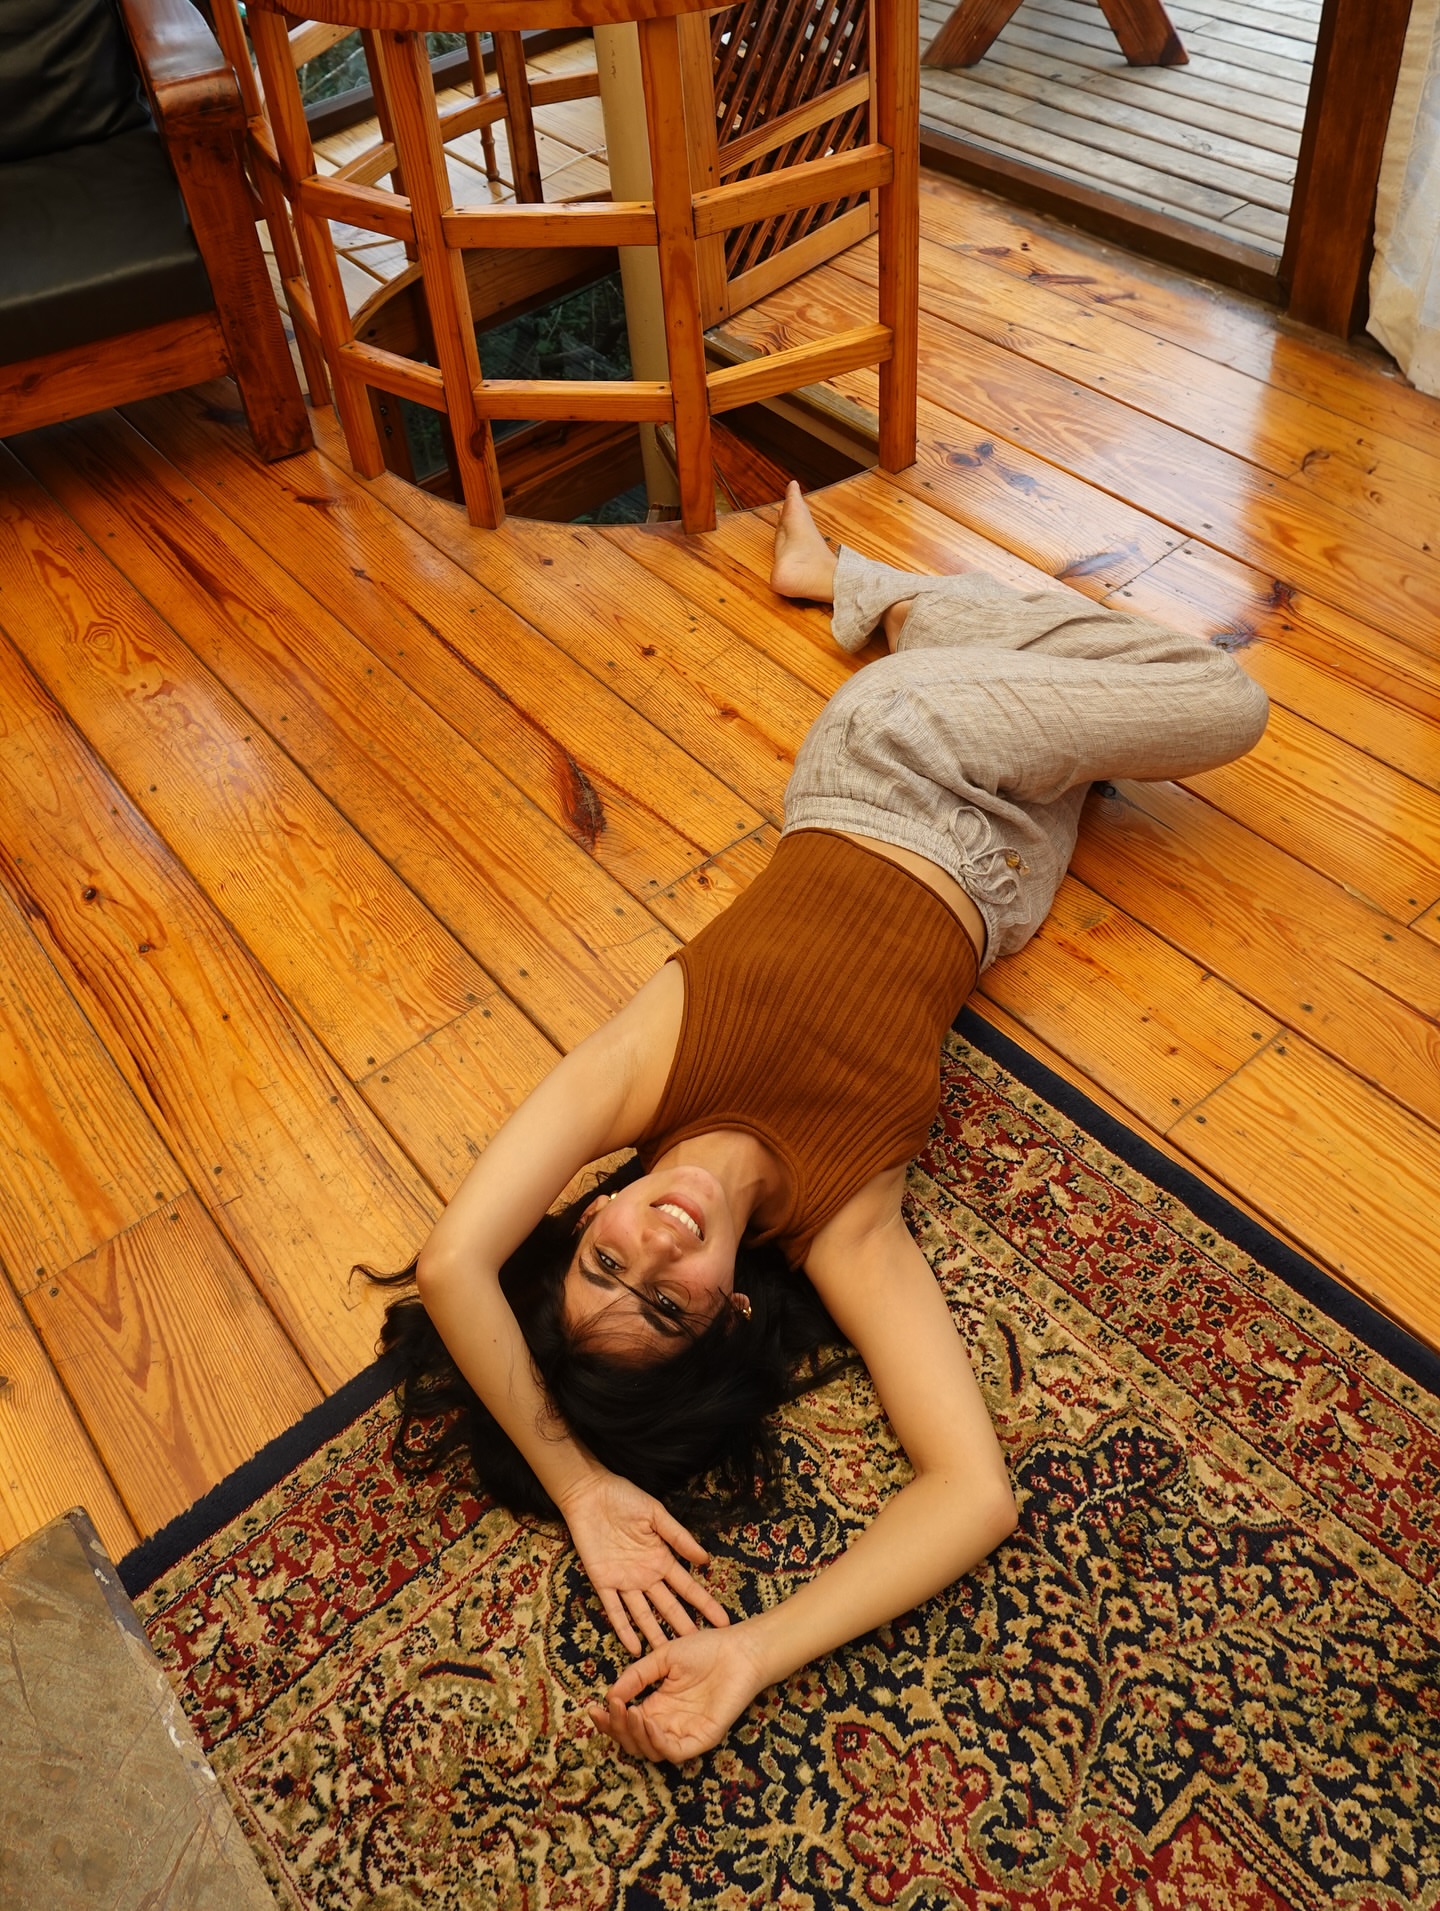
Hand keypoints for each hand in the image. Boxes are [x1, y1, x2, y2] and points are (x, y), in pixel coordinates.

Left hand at [559, 1472, 729, 1654]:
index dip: (703, 1604)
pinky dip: (623, 1629)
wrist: (590, 1493)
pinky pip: (614, 1610)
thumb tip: (705, 1559)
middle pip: (667, 1606)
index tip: (722, 1621)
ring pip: (642, 1614)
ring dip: (654, 1635)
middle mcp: (645, 1576)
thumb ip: (678, 1537)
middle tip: (698, 1652)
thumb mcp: (656, 1514)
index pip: (687, 1587)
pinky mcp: (602, 1582)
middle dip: (683, 1627)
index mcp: (661, 1559)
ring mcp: (624, 1581)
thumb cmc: (625, 1499)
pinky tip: (633, 1649)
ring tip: (667, 1658)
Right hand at [588, 1625, 768, 1761]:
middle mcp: (669, 1724)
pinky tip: (647, 1721)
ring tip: (627, 1713)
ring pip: (650, 1751)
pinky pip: (674, 1751)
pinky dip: (656, 1741)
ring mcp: (685, 1733)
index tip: (593, 1708)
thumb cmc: (706, 1649)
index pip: (627, 1723)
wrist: (740, 1649)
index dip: (609, 1720)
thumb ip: (637, 1676)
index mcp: (659, 1706)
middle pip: (633, 1741)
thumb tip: (610, 1696)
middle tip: (608, 1712)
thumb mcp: (663, 1658)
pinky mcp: (702, 1739)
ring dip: (633, 1735)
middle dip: (616, 1729)